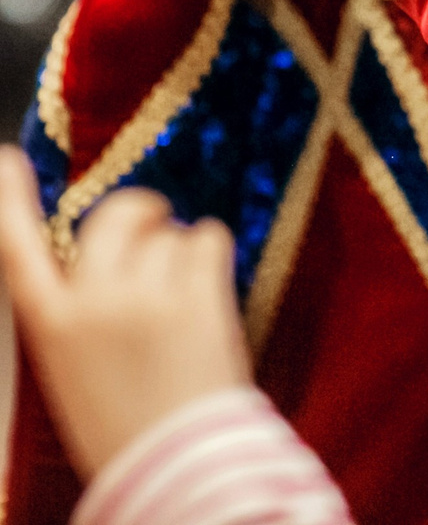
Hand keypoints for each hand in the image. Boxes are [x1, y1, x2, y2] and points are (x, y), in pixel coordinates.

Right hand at [0, 147, 251, 479]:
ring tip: (182, 296)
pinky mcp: (197, 296)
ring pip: (169, 231)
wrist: (175, 464)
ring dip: (180, 248)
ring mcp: (145, 296)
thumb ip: (79, 309)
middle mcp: (91, 302)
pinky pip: (207, 238)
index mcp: (49, 325)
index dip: (10, 201)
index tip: (6, 159)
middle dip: (137, 211)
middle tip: (154, 223)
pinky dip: (211, 251)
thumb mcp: (71, 366)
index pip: (16, 250)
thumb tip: (108, 258)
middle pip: (112, 216)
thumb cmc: (123, 420)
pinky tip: (208, 286)